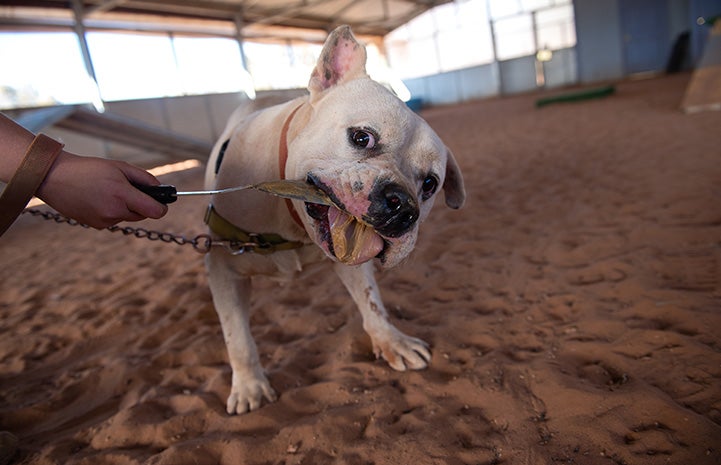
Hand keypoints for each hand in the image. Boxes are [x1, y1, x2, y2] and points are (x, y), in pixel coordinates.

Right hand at [35, 151, 168, 228]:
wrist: (54, 178)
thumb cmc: (88, 169)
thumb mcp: (119, 167)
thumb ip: (144, 178)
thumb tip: (161, 188)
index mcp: (122, 195)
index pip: (155, 211)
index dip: (162, 207)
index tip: (163, 202)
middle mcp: (114, 211)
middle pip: (142, 214)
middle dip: (141, 204)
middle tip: (128, 189)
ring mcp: (104, 221)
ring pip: (127, 217)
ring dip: (125, 207)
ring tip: (108, 191)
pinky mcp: (96, 225)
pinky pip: (114, 220)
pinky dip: (112, 211)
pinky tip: (98, 199)